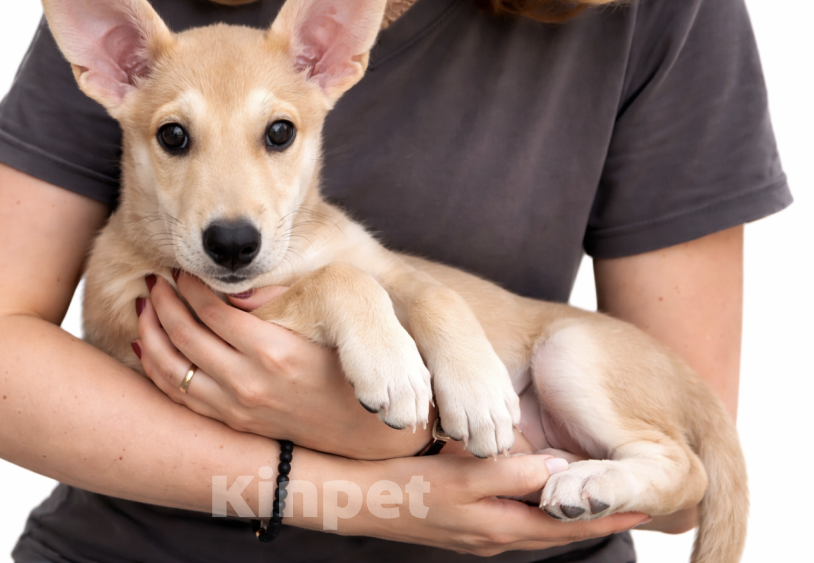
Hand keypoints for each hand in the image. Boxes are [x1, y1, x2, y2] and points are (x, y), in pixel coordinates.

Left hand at [135, 272, 432, 458]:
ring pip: (172, 369)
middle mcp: (249, 383)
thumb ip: (283, 296)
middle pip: (184, 334)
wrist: (372, 429)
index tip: (182, 267)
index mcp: (274, 350)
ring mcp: (238, 409)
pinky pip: (180, 398)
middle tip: (155, 277)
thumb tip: (236, 286)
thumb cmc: (357, 361)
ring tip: (146, 305)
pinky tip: (147, 347)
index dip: (191, 284)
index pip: (212, 310)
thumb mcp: (333, 314)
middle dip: (164, 300)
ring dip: (152, 332)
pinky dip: (156, 370)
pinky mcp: (236, 424)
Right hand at [360, 454, 648, 555]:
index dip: (606, 514)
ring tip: (600, 495)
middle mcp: (497, 535)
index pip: (568, 525)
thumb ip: (509, 473)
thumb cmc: (407, 488)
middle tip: (637, 500)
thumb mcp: (460, 478)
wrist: (360, 502)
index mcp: (502, 527)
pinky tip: (543, 488)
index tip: (646, 502)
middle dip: (596, 516)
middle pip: (559, 529)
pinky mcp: (468, 520)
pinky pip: (518, 515)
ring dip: (570, 512)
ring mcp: (482, 531)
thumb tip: (558, 470)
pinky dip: (541, 504)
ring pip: (539, 522)